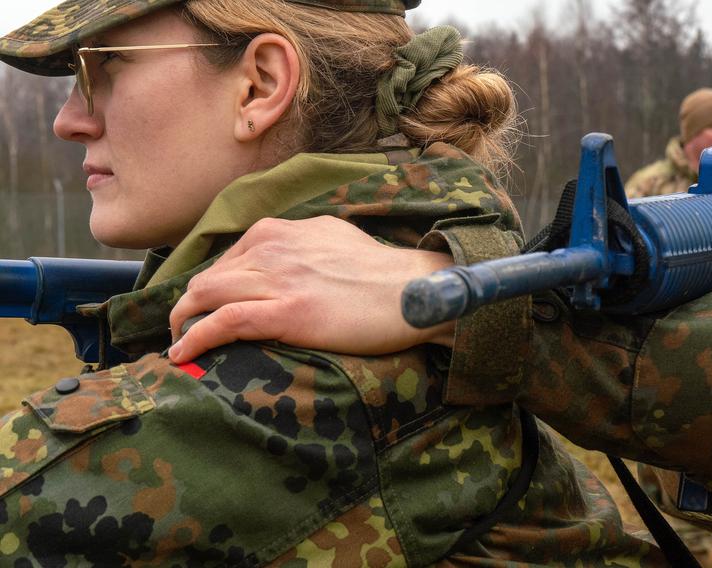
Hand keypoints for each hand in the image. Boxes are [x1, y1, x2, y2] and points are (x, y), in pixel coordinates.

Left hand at [168, 216, 455, 362]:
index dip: (209, 289)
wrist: (412, 289)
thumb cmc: (379, 271)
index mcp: (279, 230)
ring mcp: (279, 279)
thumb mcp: (331, 237)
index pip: (225, 259)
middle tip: (184, 332)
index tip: (205, 310)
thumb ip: (298, 244)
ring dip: (184, 324)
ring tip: (180, 346)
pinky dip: (197, 338)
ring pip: (206, 297)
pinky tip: (184, 354)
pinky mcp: (288, 312)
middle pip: (206, 279)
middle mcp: (272, 248)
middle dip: (187, 308)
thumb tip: (281, 259)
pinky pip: (225, 322)